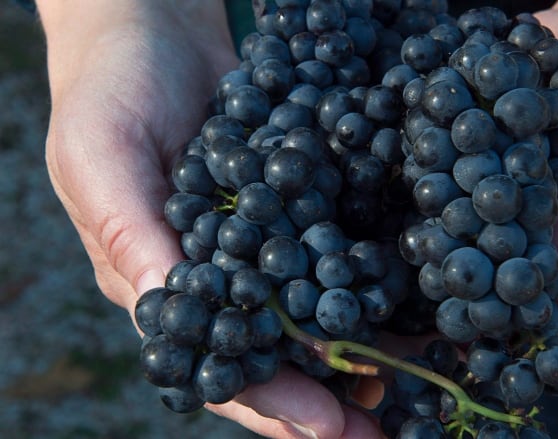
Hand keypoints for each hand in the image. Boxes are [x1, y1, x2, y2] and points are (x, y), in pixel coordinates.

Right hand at [40, 1, 380, 436]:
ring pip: (313, 315)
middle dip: (328, 398)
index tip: (327, 429)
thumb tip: (173, 304)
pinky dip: (368, 282)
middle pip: (276, 356)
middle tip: (387, 428)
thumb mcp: (101, 158)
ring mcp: (261, 246)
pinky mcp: (295, 208)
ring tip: (414, 381)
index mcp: (163, 285)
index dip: (271, 401)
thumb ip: (131, 233)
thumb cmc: (111, 93)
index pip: (217, 363)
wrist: (155, 32)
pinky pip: (333, 254)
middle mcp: (219, 278)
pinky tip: (411, 303)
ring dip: (360, 350)